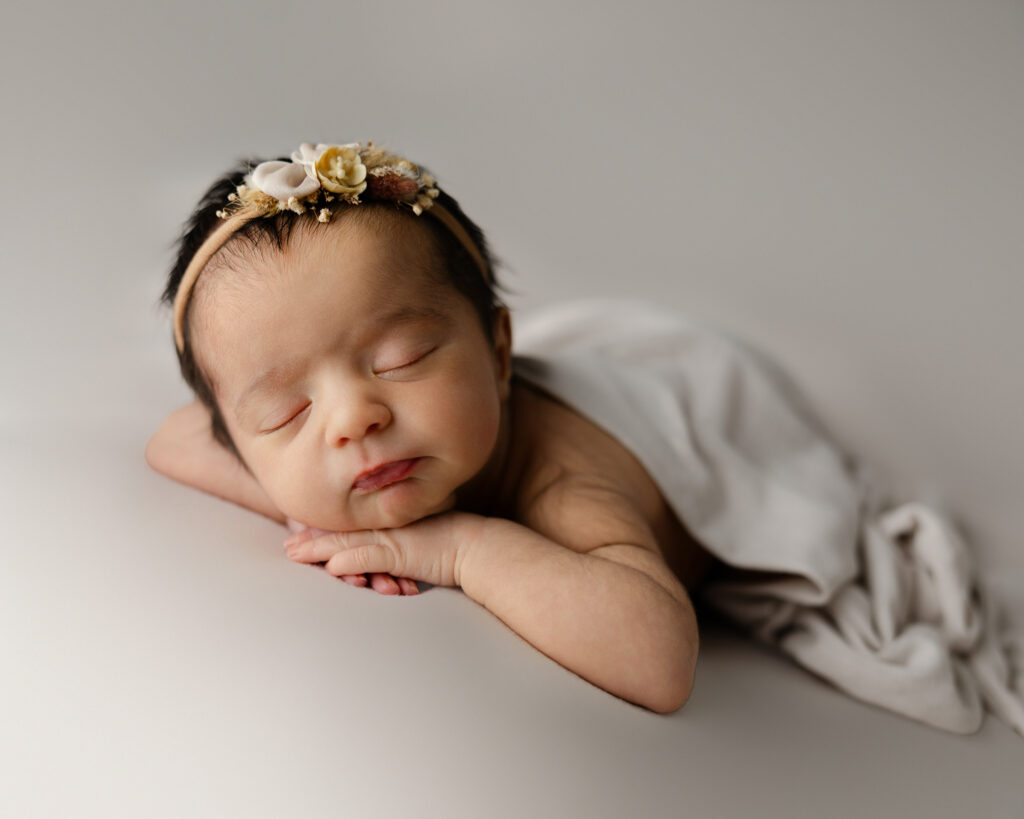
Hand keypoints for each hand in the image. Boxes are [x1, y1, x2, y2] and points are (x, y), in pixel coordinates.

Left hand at [283, 511, 483, 589]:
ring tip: (294, 554)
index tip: (302, 534)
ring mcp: (392, 538)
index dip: (326, 532)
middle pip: (342, 532)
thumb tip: (386, 569)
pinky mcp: (401, 552)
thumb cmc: (453, 549)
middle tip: (287, 545)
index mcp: (389, 525)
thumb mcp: (419, 548)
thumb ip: (398, 555)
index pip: (351, 528)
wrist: (477, 547)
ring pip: (347, 542)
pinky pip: (369, 555)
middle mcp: (386, 528)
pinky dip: (347, 560)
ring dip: (318, 549)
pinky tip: (329, 565)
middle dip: (312, 539)